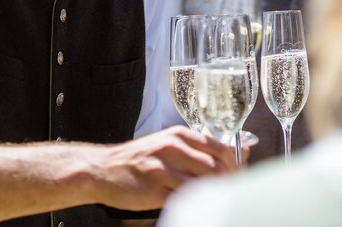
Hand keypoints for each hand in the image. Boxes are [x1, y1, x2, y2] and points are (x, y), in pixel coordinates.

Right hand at [90, 125, 235, 209]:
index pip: (221, 149)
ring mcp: (162, 169)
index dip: (236, 166)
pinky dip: (192, 205)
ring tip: (212, 201)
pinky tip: (192, 206)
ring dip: (211, 196)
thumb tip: (239, 154)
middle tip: (229, 196)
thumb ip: (197, 150)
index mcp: (179, 135)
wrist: (102, 169)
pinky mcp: (153, 190)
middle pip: (216, 169)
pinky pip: (182, 200)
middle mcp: (172, 148)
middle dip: (228, 185)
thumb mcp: (167, 145)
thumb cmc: (140, 159)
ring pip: (202, 185)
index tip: (239, 179)